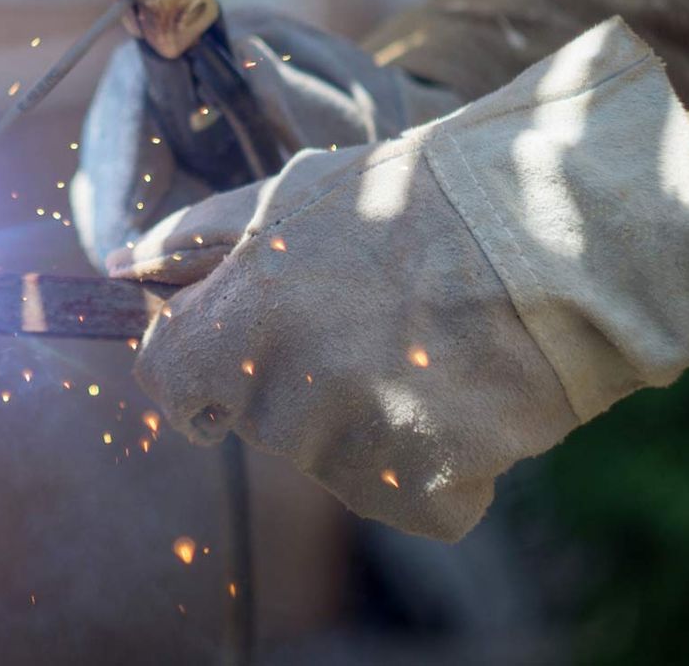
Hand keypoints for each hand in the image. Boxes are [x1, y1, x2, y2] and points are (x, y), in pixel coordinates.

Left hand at [115, 19, 688, 540]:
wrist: (561, 231)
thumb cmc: (423, 196)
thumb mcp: (295, 192)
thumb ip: (199, 238)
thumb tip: (127, 267)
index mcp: (241, 316)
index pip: (168, 381)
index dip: (194, 366)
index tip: (228, 350)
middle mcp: (283, 389)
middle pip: (259, 418)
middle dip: (299, 377)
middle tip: (373, 319)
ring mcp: (353, 445)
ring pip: (334, 459)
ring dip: (373, 418)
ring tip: (433, 345)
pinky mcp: (425, 488)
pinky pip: (409, 496)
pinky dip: (441, 465)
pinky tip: (471, 396)